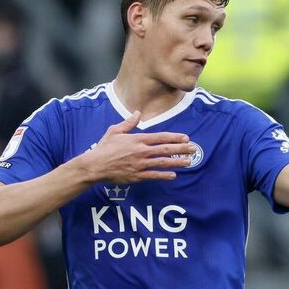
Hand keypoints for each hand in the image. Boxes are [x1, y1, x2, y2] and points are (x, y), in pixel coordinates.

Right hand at [76, 111, 195, 183]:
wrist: (94, 165)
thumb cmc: (104, 148)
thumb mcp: (115, 131)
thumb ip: (128, 123)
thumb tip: (138, 113)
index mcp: (137, 140)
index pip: (160, 137)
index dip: (174, 137)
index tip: (186, 138)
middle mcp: (141, 151)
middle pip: (165, 149)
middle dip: (181, 149)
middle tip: (193, 149)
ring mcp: (140, 164)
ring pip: (163, 162)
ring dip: (177, 162)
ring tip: (189, 161)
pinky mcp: (137, 176)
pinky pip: (154, 175)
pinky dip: (164, 175)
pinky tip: (174, 175)